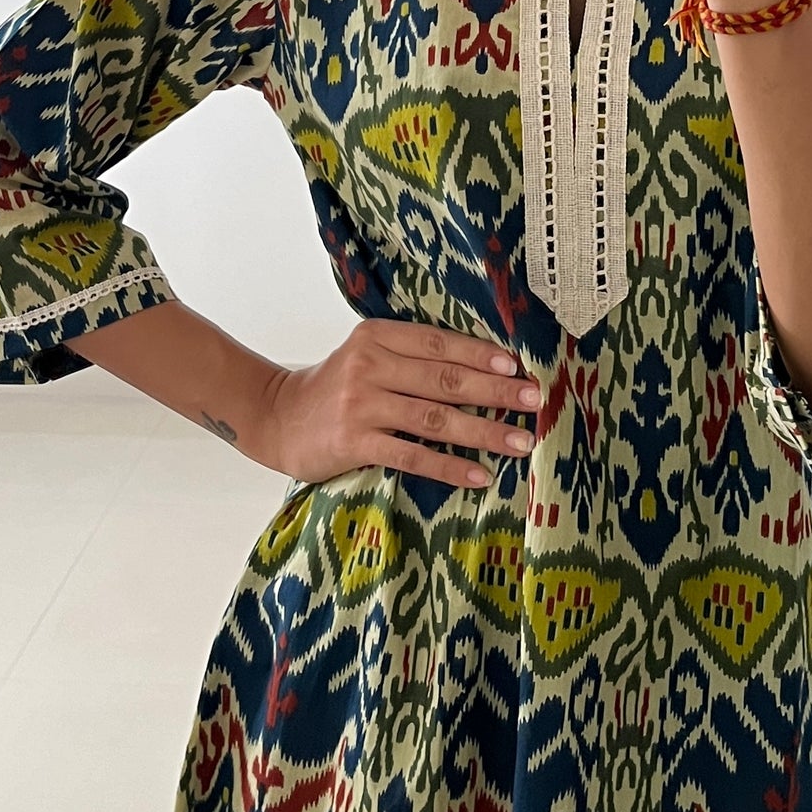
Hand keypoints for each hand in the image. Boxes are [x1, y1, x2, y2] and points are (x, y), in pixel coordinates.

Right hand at [255, 318, 542, 491]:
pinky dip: (450, 467)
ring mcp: (361, 404)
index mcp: (377, 336)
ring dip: (484, 431)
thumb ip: (411, 358)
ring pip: (435, 418)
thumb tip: (480, 370)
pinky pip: (413, 456)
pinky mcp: (355, 442)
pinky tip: (479, 475)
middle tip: (535, 401)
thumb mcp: (367, 357)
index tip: (518, 367)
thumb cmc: (334, 389)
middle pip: (445, 379)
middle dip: (495, 392)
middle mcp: (370, 365)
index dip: (482, 355)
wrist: (276, 418)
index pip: (440, 343)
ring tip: (520, 442)